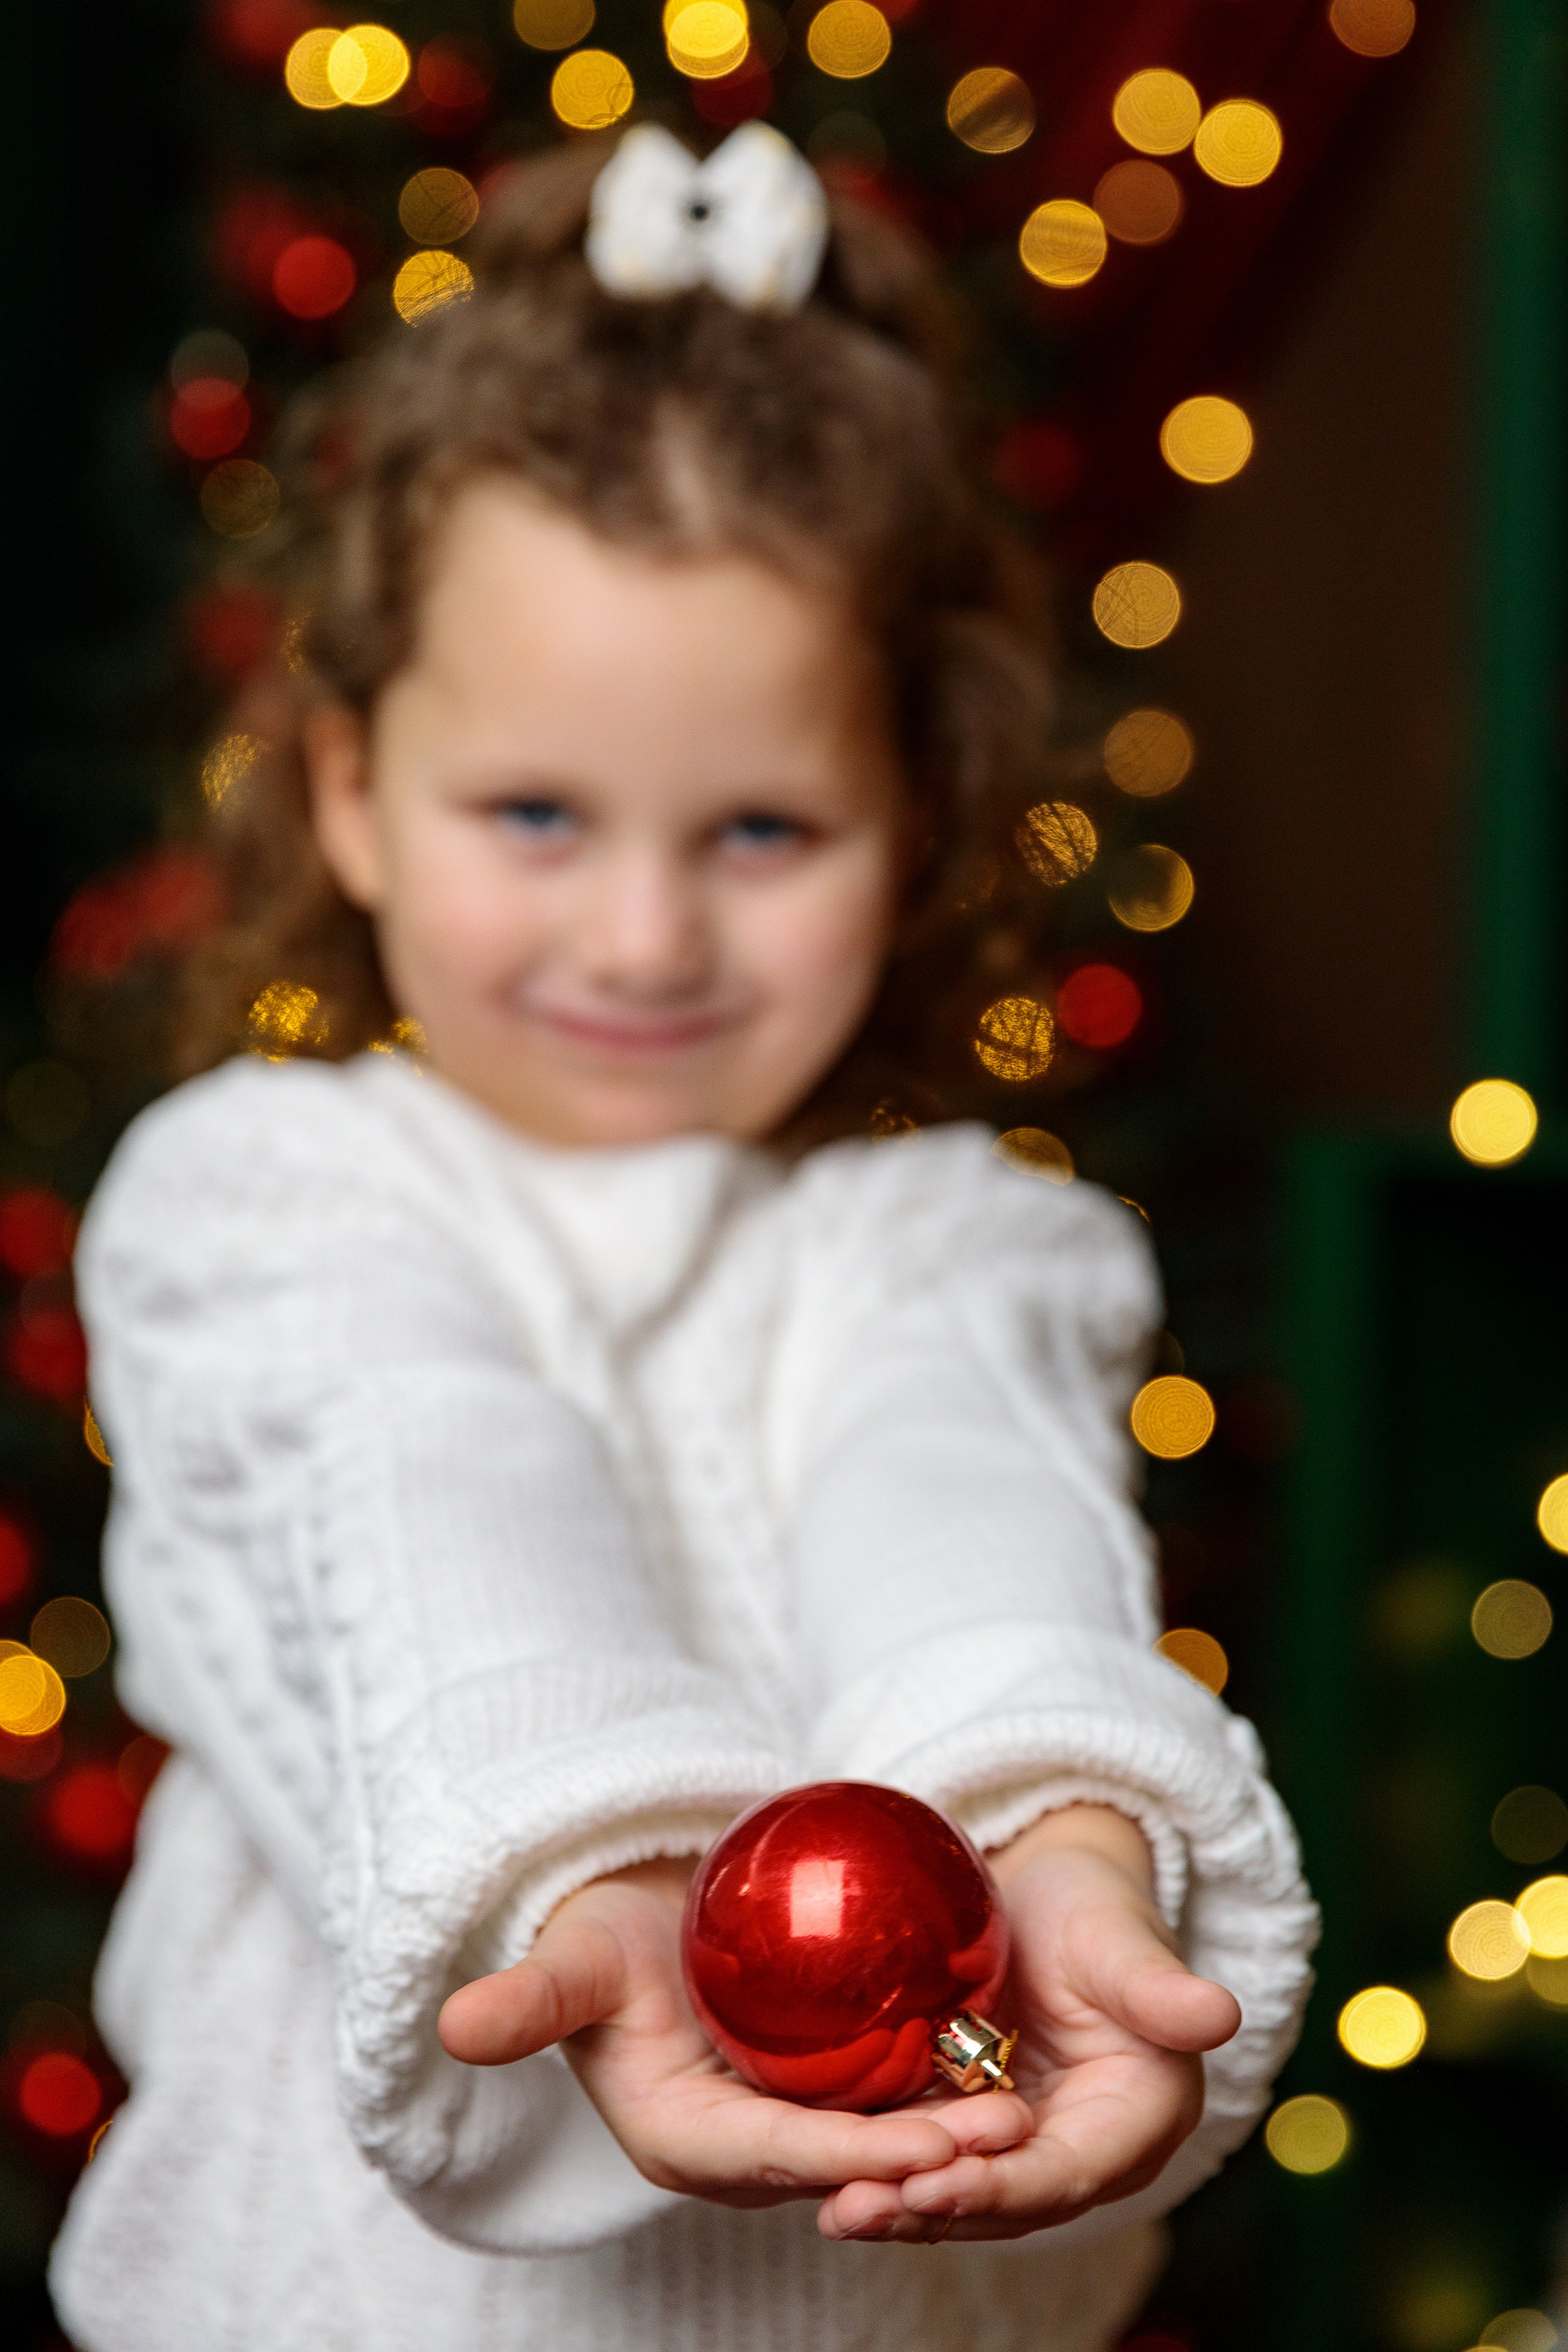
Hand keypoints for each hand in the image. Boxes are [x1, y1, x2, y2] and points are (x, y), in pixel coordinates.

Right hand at [438, 1858, 1027, 2208]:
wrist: (625, 1914)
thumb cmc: (598, 1930)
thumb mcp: (572, 1959)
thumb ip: (531, 1999)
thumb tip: (459, 2024)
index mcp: (683, 2142)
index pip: (782, 2158)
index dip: (857, 2155)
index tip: (934, 2143)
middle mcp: (739, 2153)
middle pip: (844, 2162)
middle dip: (926, 2162)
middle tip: (1011, 2134)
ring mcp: (782, 2124)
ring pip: (875, 2139)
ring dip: (949, 2137)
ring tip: (1024, 2112)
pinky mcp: (814, 2093)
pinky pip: (883, 2099)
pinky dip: (940, 2091)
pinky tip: (1004, 2063)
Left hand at [817, 1806, 1241, 2243]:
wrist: (1047, 1893)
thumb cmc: (1096, 1907)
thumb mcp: (1122, 1938)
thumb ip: (1159, 1988)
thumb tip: (1221, 2014)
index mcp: (1135, 2119)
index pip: (1064, 2172)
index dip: (1002, 2187)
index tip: (935, 2185)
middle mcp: (1079, 2149)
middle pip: (1004, 2199)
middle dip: (931, 2212)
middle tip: (854, 2213)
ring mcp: (1020, 2143)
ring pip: (958, 2189)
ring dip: (895, 2206)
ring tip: (832, 2213)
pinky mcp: (967, 2123)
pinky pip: (924, 2157)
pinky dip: (878, 2170)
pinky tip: (818, 2177)